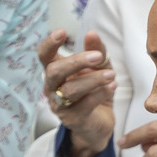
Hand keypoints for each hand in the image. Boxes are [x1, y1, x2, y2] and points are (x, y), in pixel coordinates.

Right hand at [40, 29, 115, 156]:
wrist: (99, 124)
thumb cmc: (94, 91)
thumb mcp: (99, 68)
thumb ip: (96, 51)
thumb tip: (92, 33)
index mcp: (55, 72)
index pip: (44, 56)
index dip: (49, 44)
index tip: (61, 32)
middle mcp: (52, 88)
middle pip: (54, 71)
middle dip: (76, 62)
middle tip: (98, 57)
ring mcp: (60, 106)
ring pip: (70, 90)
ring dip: (92, 80)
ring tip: (111, 75)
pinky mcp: (73, 120)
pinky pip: (84, 105)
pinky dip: (99, 94)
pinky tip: (112, 86)